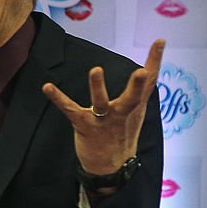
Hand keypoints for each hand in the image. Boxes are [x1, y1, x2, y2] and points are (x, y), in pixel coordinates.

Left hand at [41, 39, 164, 174]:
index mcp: (135, 106)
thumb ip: (140, 92)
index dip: (155, 61)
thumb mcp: (136, 113)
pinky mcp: (85, 125)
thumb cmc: (122, 134)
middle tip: (142, 71)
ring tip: (96, 69)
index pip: (149, 82)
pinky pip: (70, 109)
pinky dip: (58, 97)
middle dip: (138, 85)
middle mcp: (122, 112)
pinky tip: (47, 87)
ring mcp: (103, 120)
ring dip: (98, 87)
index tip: (159, 40)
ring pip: (102, 102)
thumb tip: (149, 71)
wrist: (111, 166)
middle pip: (133, 97)